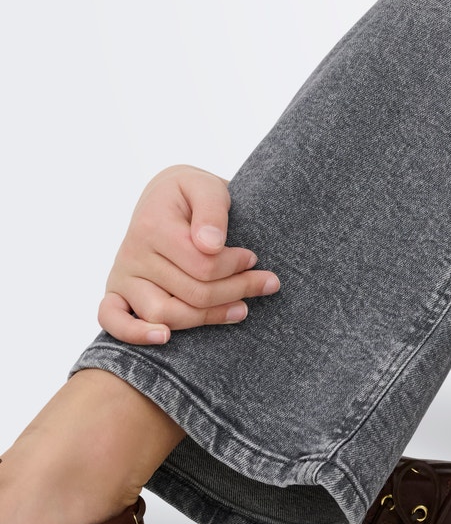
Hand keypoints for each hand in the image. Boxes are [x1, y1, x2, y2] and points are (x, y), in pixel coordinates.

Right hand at [98, 164, 280, 344]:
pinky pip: (112, 320)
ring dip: (207, 317)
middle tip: (266, 283)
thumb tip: (211, 245)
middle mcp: (132, 253)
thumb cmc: (190, 193)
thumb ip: (212, 210)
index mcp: (153, 225)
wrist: (162, 196)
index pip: (203, 264)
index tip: (253, 259)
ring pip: (164, 313)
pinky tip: (165, 337)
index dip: (235, 267)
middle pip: (191, 292)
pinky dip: (135, 334)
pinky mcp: (116, 292)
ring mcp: (122, 275)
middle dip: (237, 290)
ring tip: (242, 309)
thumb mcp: (206, 186)